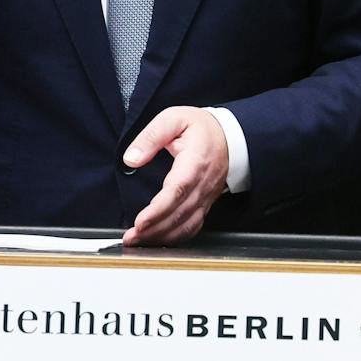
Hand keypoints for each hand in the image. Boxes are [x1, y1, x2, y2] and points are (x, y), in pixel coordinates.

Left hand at [122, 106, 229, 245]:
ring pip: (186, 225)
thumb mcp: (173, 119)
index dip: (158, 210)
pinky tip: (158, 239)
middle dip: (154, 229)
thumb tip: (131, 159)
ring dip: (162, 236)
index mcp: (195, 161)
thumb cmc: (200, 127)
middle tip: (131, 237)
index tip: (140, 222)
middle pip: (180, 214)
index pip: (177, 190)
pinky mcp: (205, 204)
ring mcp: (207, 197)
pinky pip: (192, 226)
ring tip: (138, 241)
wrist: (229, 136)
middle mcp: (204, 184)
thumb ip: (150, 137)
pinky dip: (175, 237)